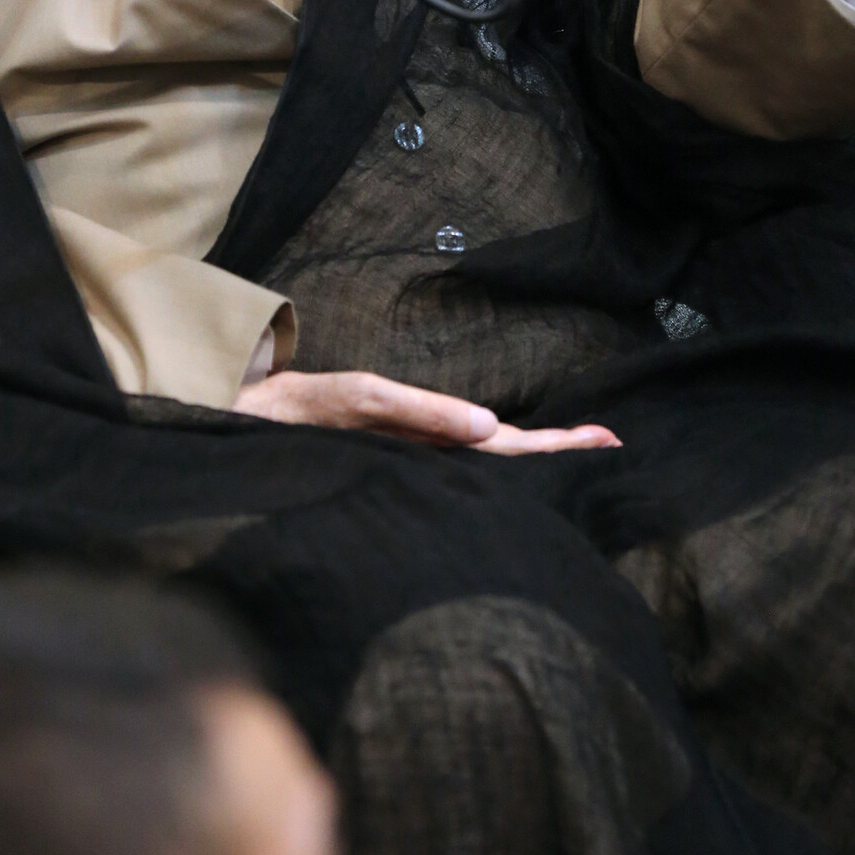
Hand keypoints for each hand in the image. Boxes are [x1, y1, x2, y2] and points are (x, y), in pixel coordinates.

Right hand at [232, 369, 620, 454]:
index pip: (508, 451)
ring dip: (528, 450)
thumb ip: (424, 412)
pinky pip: (452, 448)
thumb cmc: (303, 413)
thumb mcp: (364, 399)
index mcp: (430, 449)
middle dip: (556, 451)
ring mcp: (411, 453)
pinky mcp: (393, 444)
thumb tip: (488, 425)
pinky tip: (496, 443)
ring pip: (482, 455)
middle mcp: (427, 453)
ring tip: (576, 443)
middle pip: (505, 454)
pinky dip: (485, 442)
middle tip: (612, 440)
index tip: (607, 442)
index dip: (557, 449)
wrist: (241, 419)